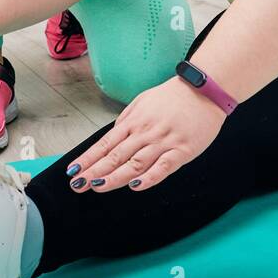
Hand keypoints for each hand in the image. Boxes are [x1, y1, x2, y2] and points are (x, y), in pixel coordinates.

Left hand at [66, 75, 225, 192]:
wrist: (204, 90)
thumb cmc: (173, 97)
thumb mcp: (142, 102)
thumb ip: (127, 121)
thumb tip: (112, 138)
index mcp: (134, 122)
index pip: (105, 144)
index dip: (88, 159)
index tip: (73, 171)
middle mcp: (145, 133)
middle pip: (115, 156)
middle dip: (94, 172)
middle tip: (78, 184)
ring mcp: (163, 142)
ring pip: (135, 163)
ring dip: (114, 177)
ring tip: (98, 187)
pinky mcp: (181, 151)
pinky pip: (163, 167)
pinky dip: (149, 178)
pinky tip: (135, 186)